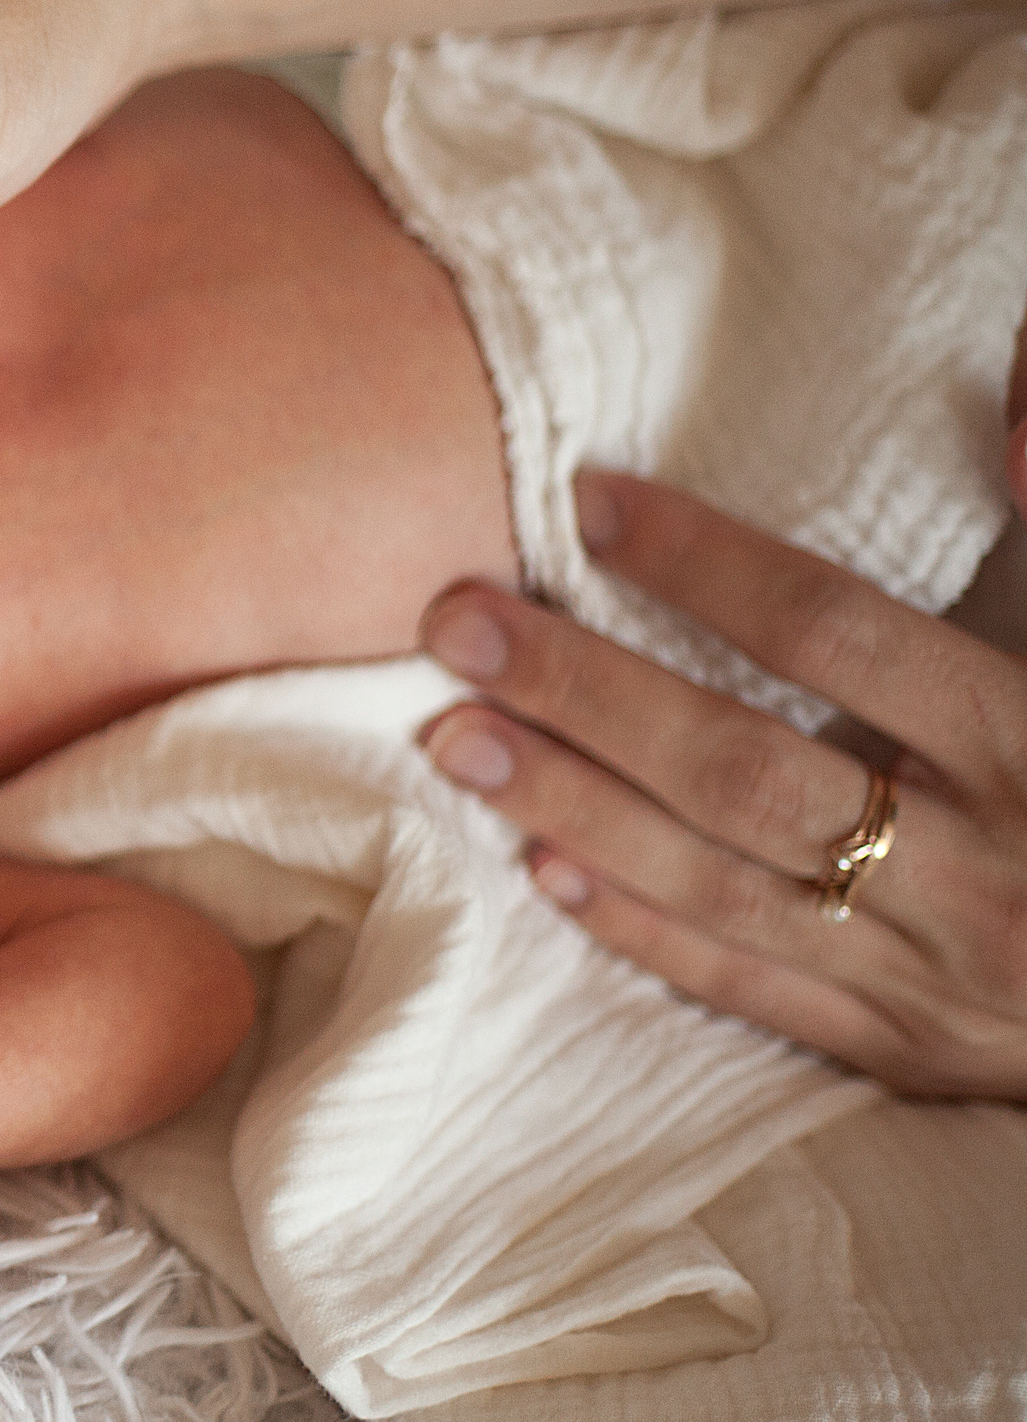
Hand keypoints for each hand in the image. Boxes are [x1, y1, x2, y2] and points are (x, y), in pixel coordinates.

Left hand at [420, 471, 1026, 1099]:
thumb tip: (1020, 373)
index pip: (840, 637)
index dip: (708, 564)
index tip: (590, 499)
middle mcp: (977, 861)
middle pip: (743, 766)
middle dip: (585, 690)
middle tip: (453, 621)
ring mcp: (938, 971)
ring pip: (722, 883)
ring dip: (573, 806)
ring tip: (451, 735)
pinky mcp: (911, 1049)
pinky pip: (756, 987)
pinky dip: (641, 930)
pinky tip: (539, 864)